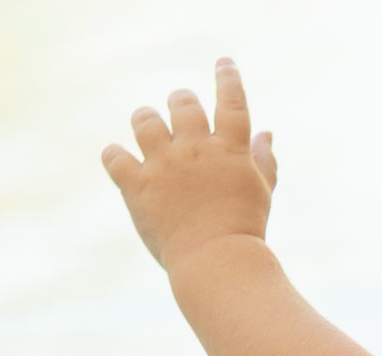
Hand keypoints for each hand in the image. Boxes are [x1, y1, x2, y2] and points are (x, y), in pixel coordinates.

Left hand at [103, 58, 278, 273]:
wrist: (218, 266)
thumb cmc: (244, 232)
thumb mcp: (261, 194)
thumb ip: (264, 160)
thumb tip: (267, 133)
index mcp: (230, 149)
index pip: (230, 100)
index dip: (227, 78)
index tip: (223, 64)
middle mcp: (195, 149)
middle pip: (182, 103)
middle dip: (181, 104)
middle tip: (181, 115)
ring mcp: (164, 165)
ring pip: (144, 120)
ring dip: (145, 120)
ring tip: (149, 130)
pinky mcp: (138, 186)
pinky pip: (114, 156)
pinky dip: (115, 156)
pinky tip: (122, 162)